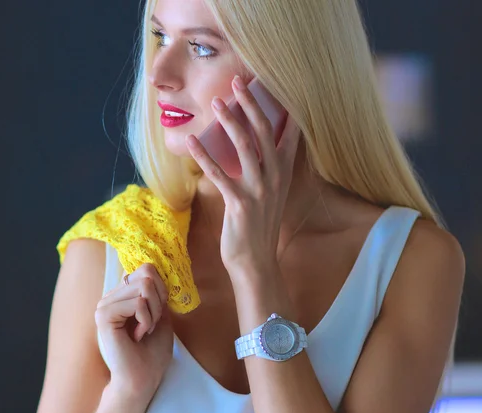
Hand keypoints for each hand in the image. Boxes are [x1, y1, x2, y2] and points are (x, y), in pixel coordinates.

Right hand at [95, 263, 172, 398]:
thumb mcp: (161, 315)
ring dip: (153, 313)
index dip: (161, 289)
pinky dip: (146, 320)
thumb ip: (155, 292)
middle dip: (158, 303)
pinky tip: (137, 336)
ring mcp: (105, 305)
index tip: (158, 314)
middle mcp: (111, 296)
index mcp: (123, 295)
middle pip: (147, 274)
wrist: (142, 380)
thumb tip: (150, 268)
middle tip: (149, 326)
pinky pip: (137, 303)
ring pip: (144, 287)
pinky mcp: (104, 316)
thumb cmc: (152, 353)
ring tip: (143, 331)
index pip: (146, 268)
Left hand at [185, 75, 301, 277]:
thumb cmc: (258, 226)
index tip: (269, 83)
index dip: (281, 106)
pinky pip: (219, 174)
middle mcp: (276, 178)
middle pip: (266, 131)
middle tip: (237, 81)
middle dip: (251, 103)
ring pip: (246, 147)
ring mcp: (259, 191)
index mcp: (284, 173)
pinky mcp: (239, 203)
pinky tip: (191, 141)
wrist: (257, 261)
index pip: (290, 132)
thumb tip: (251, 144)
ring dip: (230, 122)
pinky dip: (203, 156)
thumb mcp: (268, 194)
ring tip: (216, 103)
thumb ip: (265, 168)